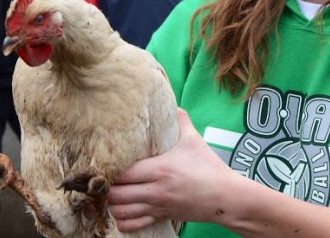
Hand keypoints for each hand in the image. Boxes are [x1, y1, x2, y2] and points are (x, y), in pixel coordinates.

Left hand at [108, 108, 236, 231]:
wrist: (225, 196)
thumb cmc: (209, 167)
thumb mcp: (194, 140)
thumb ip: (181, 120)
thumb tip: (172, 104)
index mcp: (160, 169)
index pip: (124, 173)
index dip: (111, 169)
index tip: (106, 162)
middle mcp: (156, 190)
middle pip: (116, 194)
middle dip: (106, 187)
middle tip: (104, 178)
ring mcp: (158, 206)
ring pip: (121, 211)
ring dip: (112, 203)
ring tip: (110, 193)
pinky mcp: (161, 217)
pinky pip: (133, 225)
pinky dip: (123, 220)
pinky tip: (122, 210)